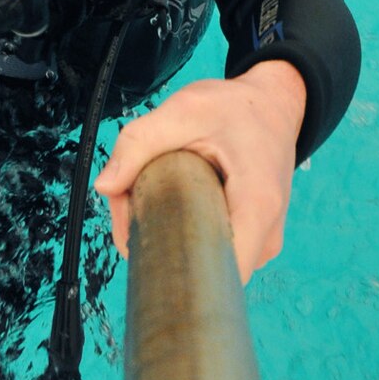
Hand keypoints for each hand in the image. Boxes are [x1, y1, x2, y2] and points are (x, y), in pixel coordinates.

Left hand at [95, 59, 306, 282]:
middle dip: (155, 241)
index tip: (138, 232)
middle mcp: (265, 236)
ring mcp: (262, 243)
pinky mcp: (253, 241)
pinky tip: (172, 199)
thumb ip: (140, 142)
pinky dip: (185, 229)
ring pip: (203, 260)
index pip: (215, 274)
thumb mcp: (185, 110)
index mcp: (256, 207)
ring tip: (152, 192)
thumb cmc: (236, 108)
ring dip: (167, 233)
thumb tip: (104, 186)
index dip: (168, 265)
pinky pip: (212, 249)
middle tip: (132, 199)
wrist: (274, 105)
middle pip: (200, 267)